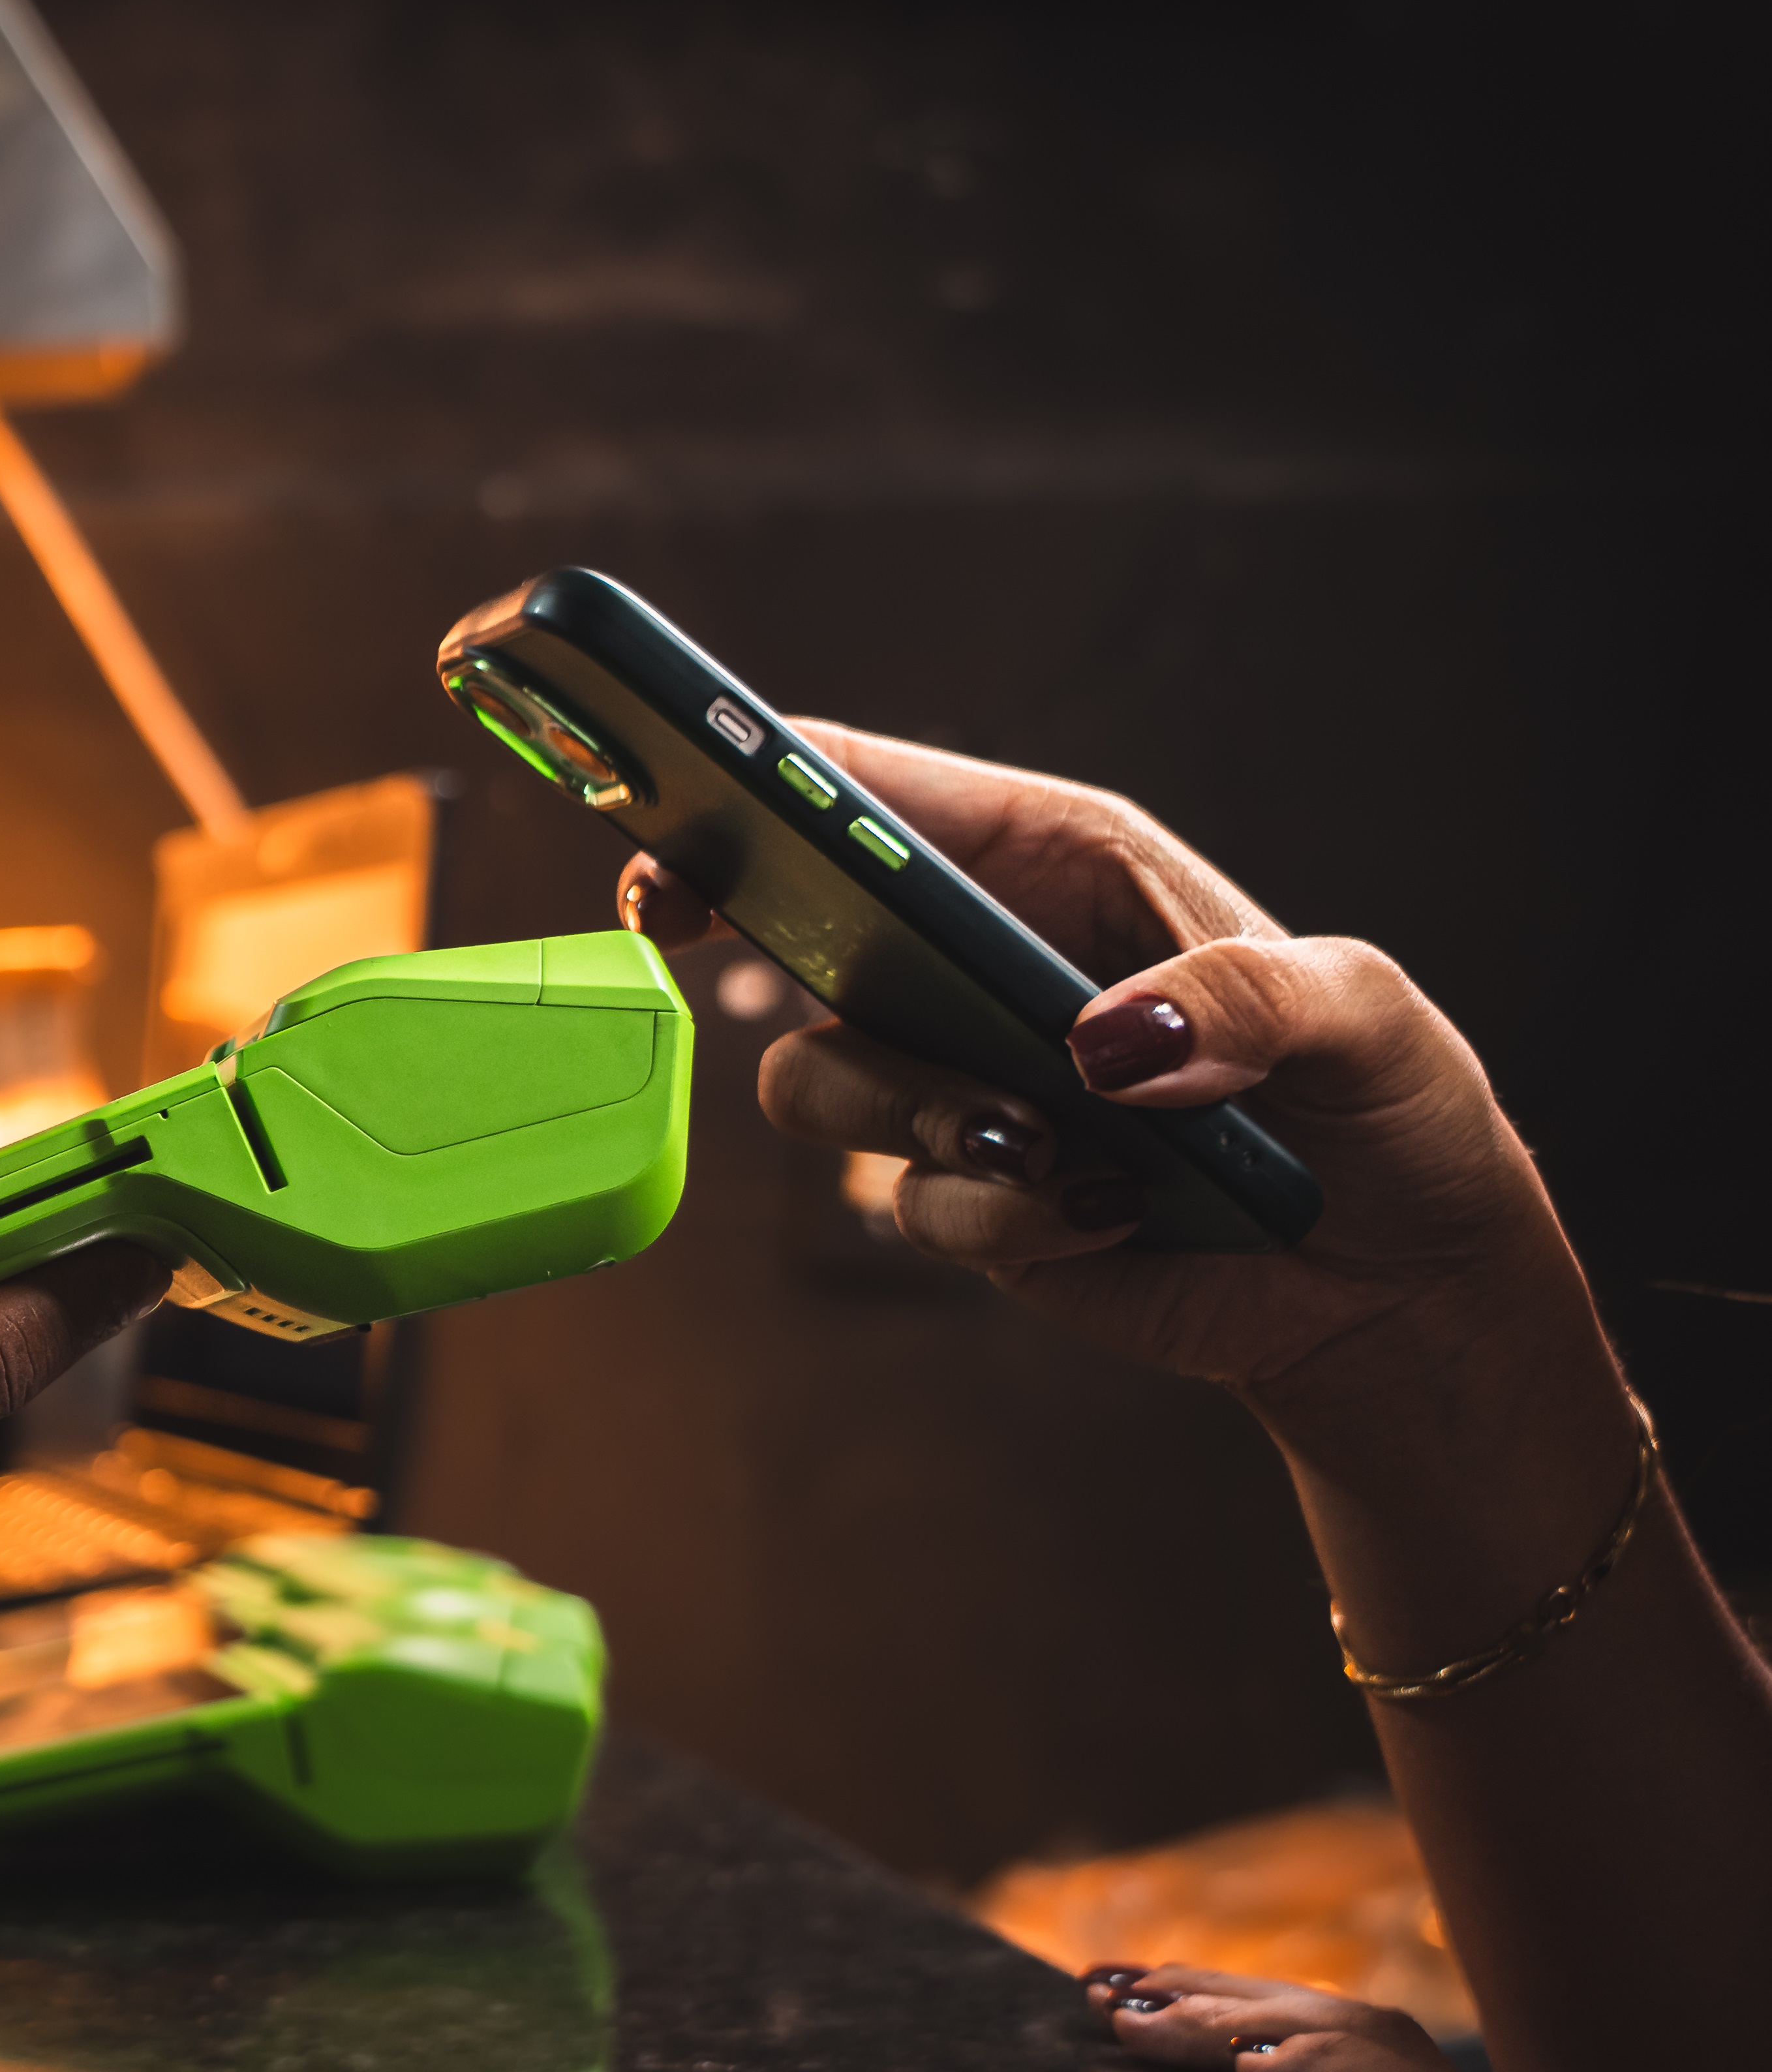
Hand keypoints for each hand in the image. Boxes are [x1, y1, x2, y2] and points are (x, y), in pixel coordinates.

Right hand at [617, 725, 1579, 1423]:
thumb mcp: (1365, 1016)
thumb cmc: (1386, 1112)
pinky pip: (907, 1200)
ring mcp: (954, 1079)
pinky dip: (1003, 1217)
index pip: (871, 789)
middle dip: (715, 919)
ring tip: (1049, 1145)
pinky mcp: (960, 1191)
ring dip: (914, 1117)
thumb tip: (1105, 1043)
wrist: (1392, 1289)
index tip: (681, 811)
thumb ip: (1249, 1002)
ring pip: (814, 1079)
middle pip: (782, 916)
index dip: (753, 782)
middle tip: (681, 928)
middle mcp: (976, 961)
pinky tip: (1106, 1211)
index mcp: (1057, 862)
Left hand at [1077, 1962, 1702, 2071]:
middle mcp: (1376, 2043)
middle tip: (1092, 1994)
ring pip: (1298, 2028)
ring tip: (1134, 2027)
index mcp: (1347, 2047)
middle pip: (1260, 2002)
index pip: (1248, 2002)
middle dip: (1172, 1995)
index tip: (1094, 1985)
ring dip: (1214, 2022)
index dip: (1173, 1989)